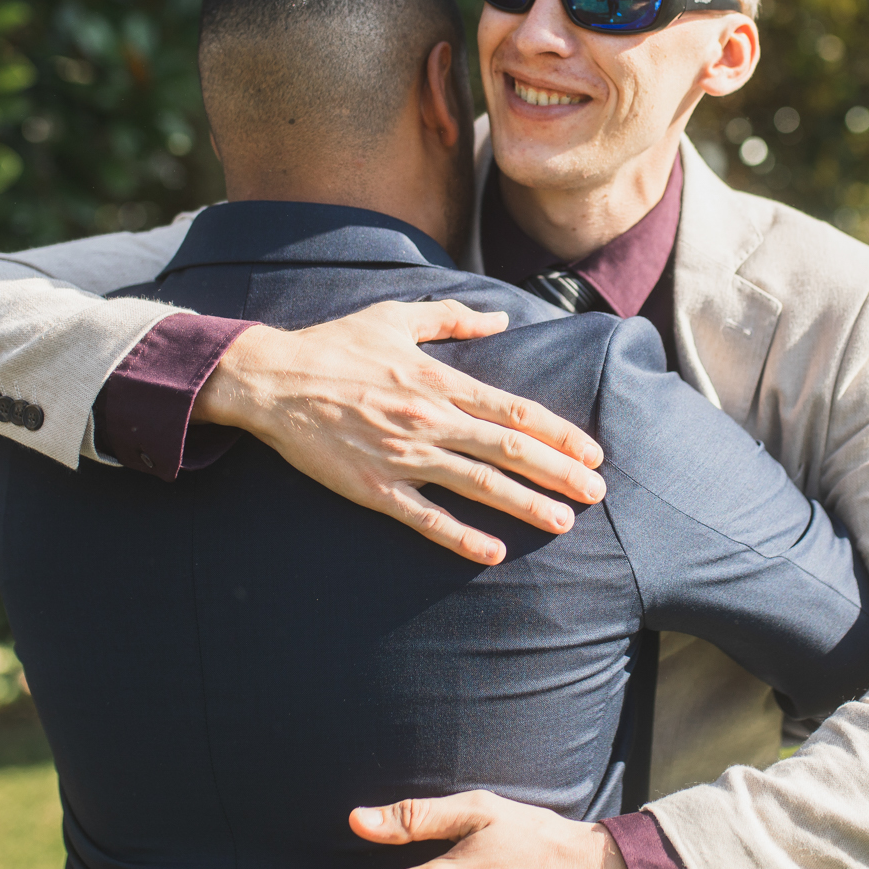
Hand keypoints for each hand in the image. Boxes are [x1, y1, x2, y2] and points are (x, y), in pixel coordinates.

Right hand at [196, 300, 605, 564]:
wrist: (271, 380)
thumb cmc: (334, 346)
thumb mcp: (396, 317)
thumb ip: (453, 318)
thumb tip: (501, 318)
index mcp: (438, 381)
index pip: (514, 411)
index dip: (559, 433)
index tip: (592, 451)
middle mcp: (429, 419)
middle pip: (509, 450)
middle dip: (559, 472)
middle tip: (597, 492)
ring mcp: (402, 456)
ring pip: (478, 484)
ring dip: (526, 504)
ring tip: (563, 522)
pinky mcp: (373, 487)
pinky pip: (424, 517)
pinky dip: (460, 536)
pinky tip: (492, 551)